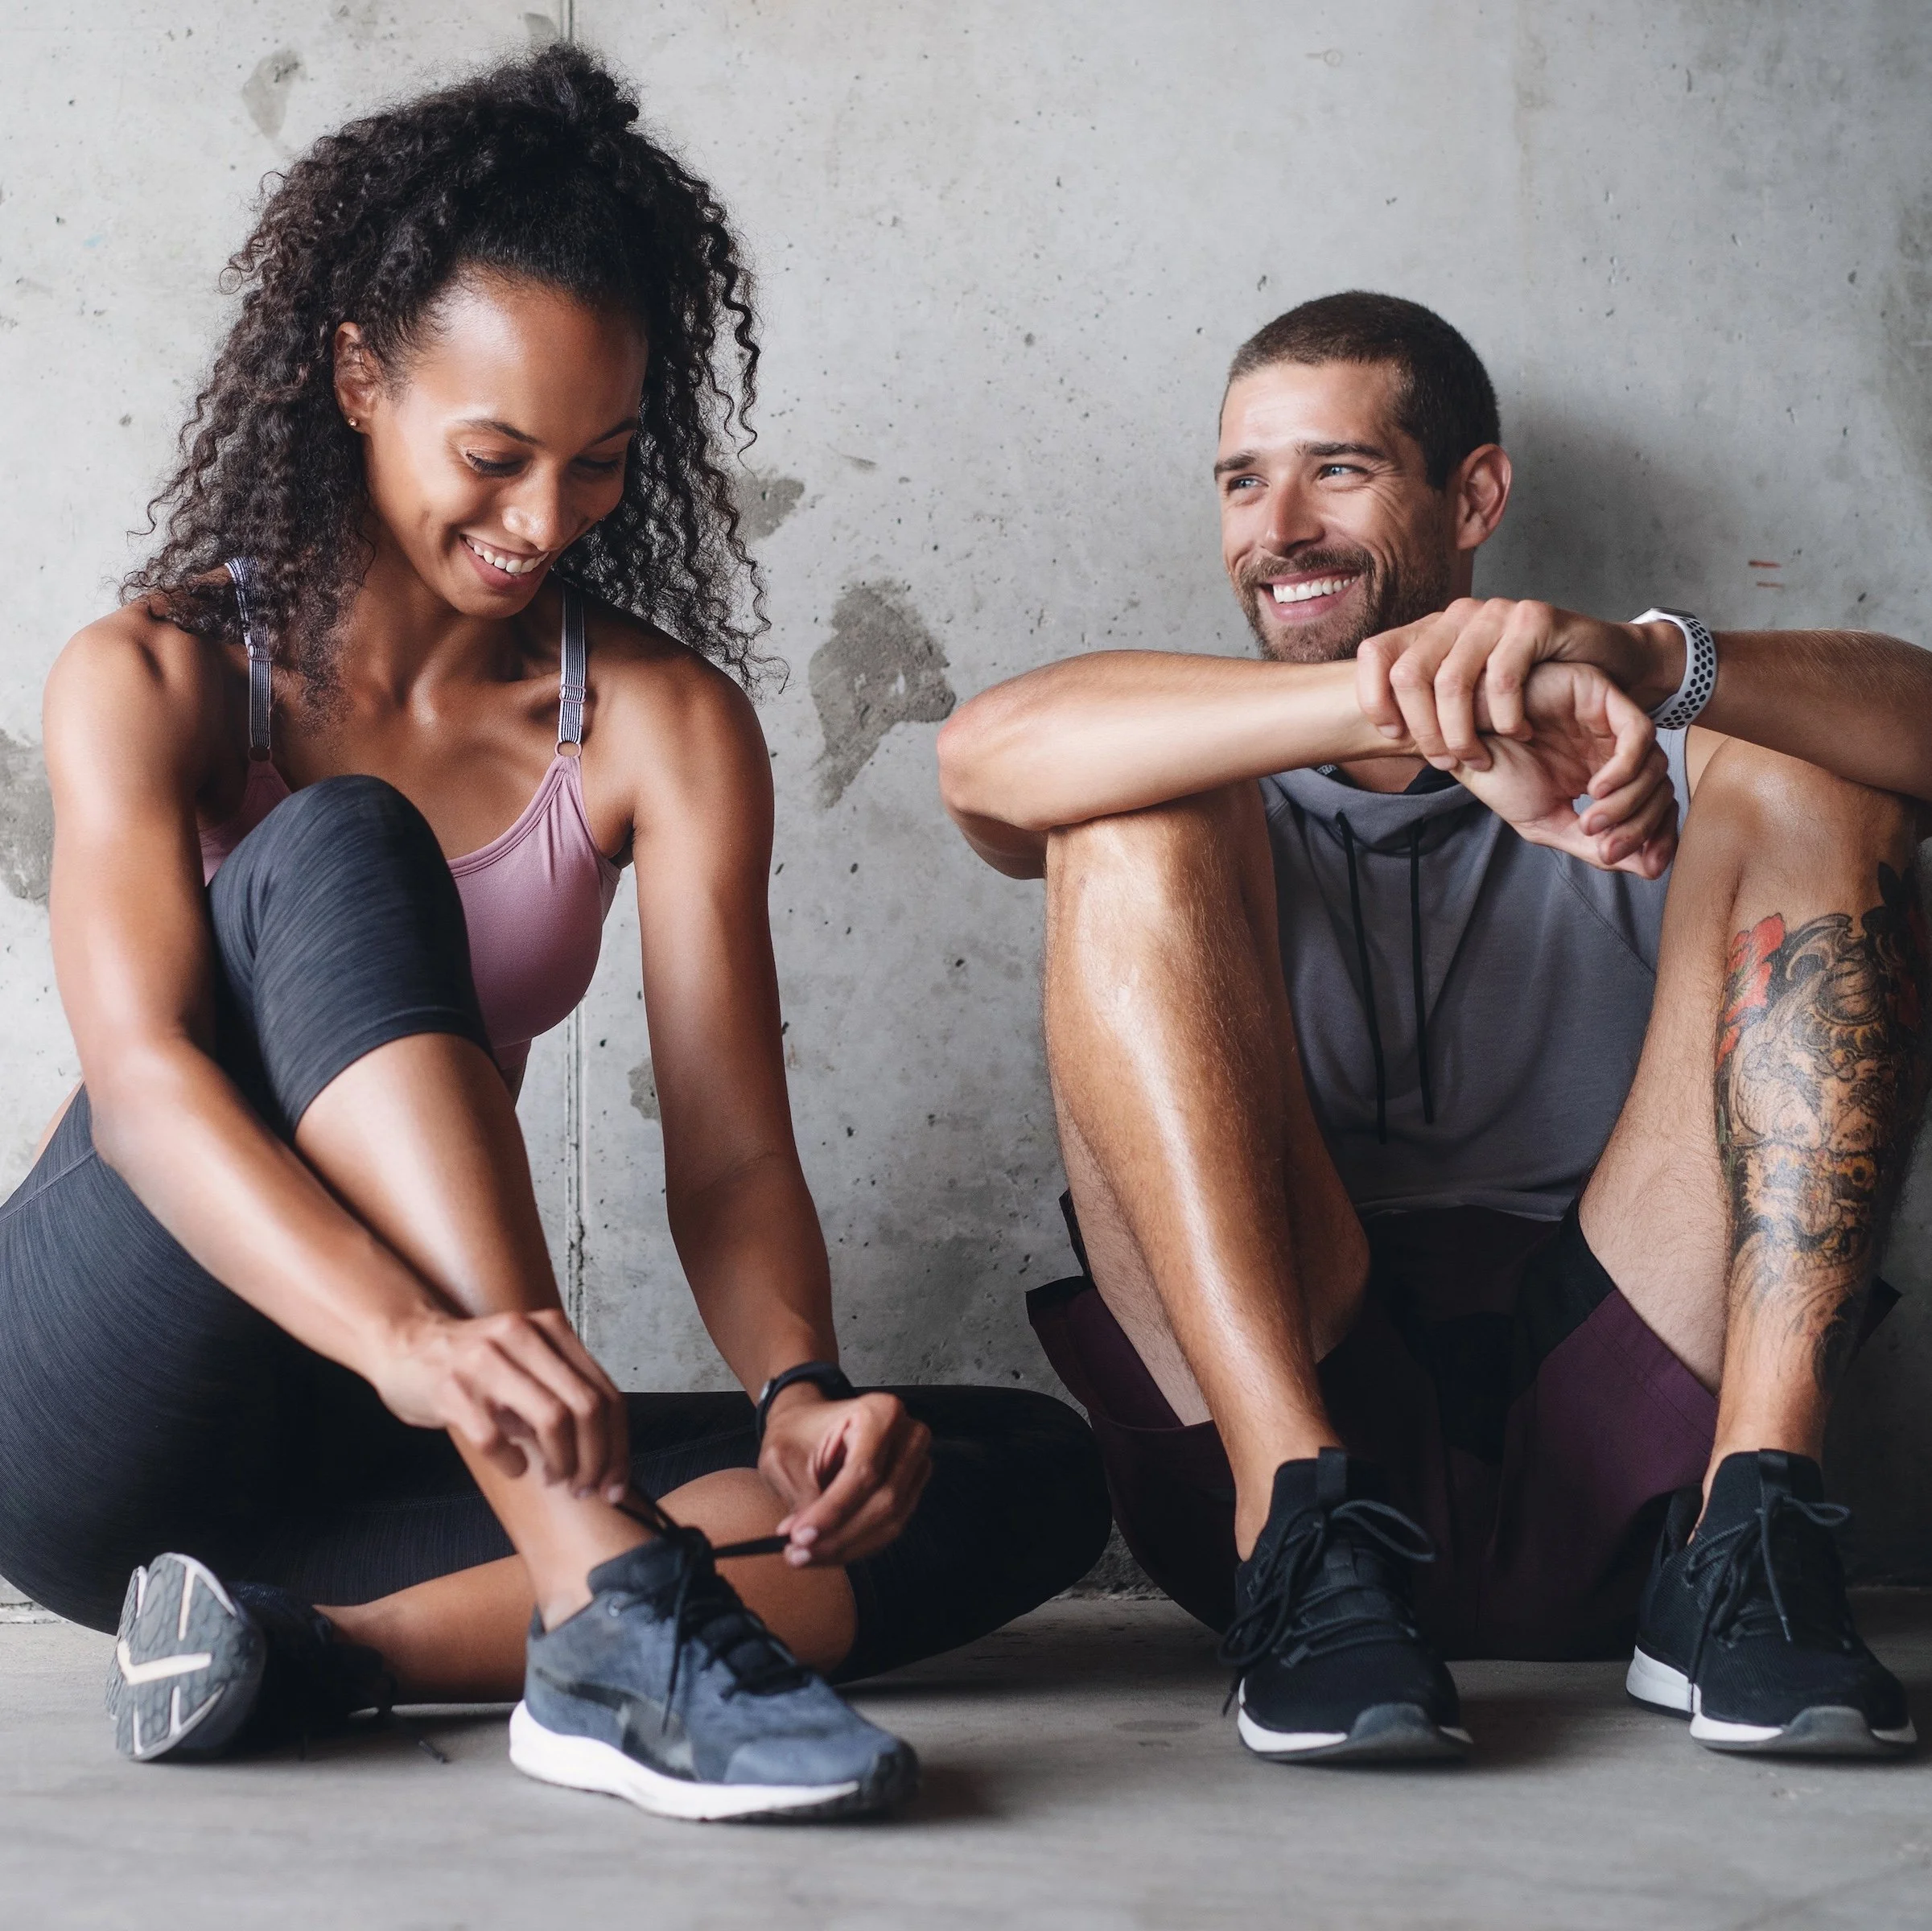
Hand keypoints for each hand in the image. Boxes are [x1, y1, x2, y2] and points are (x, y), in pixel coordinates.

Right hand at [372, 1306, 630, 1501]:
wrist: (403, 1343)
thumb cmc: (472, 1363)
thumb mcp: (526, 1361)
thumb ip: (562, 1391)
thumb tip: (604, 1453)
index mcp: (550, 1329)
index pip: (605, 1393)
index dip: (618, 1445)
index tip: (615, 1482)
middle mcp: (523, 1336)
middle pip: (587, 1408)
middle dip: (596, 1460)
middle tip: (586, 1488)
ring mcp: (486, 1362)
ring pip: (553, 1421)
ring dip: (563, 1464)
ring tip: (555, 1479)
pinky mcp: (453, 1390)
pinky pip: (497, 1440)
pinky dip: (514, 1464)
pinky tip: (514, 1466)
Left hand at [758, 1387, 932, 1567]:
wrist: (808, 1425)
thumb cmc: (797, 1432)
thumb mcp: (784, 1456)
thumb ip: (801, 1495)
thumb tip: (809, 1540)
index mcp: (880, 1412)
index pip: (863, 1472)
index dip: (832, 1511)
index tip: (799, 1536)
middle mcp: (908, 1436)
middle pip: (884, 1501)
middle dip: (839, 1535)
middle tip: (798, 1551)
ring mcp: (915, 1464)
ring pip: (890, 1521)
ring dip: (848, 1546)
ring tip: (806, 1554)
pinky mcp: (910, 1489)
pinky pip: (890, 1527)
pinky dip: (857, 1544)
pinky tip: (827, 1549)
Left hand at [1355, 597, 1679, 768]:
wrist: (1602, 663)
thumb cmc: (1529, 689)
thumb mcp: (1468, 696)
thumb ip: (1427, 704)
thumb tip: (1380, 732)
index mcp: (1431, 630)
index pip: (1375, 653)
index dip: (1374, 699)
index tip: (1393, 737)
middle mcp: (1456, 616)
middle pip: (1408, 674)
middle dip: (1423, 730)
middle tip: (1446, 762)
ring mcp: (1494, 613)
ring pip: (1451, 680)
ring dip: (1461, 732)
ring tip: (1479, 757)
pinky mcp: (1533, 619)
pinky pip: (1503, 676)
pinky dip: (1505, 717)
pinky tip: (1518, 734)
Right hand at [1453, 660, 1677, 877]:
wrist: (1461, 739)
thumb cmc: (1498, 776)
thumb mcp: (1546, 823)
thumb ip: (1593, 846)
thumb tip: (1650, 868)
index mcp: (1602, 776)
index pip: (1654, 806)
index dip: (1660, 836)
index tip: (1648, 865)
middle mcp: (1612, 749)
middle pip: (1660, 789)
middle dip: (1641, 826)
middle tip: (1606, 848)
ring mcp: (1609, 722)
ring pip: (1654, 765)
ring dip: (1628, 804)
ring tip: (1589, 821)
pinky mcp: (1601, 695)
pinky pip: (1638, 734)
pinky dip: (1625, 769)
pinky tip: (1596, 789)